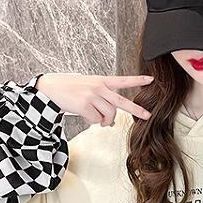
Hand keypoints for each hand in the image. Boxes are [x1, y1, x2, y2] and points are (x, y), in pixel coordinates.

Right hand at [35, 73, 153, 125]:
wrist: (51, 88)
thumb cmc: (71, 90)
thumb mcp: (89, 90)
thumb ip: (102, 102)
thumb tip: (111, 122)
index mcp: (102, 81)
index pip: (123, 80)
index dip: (138, 80)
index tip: (152, 79)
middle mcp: (99, 87)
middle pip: (122, 102)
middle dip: (136, 110)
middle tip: (148, 116)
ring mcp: (92, 95)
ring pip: (108, 116)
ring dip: (103, 121)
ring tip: (95, 118)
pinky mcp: (85, 104)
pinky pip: (96, 120)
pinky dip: (91, 121)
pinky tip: (84, 115)